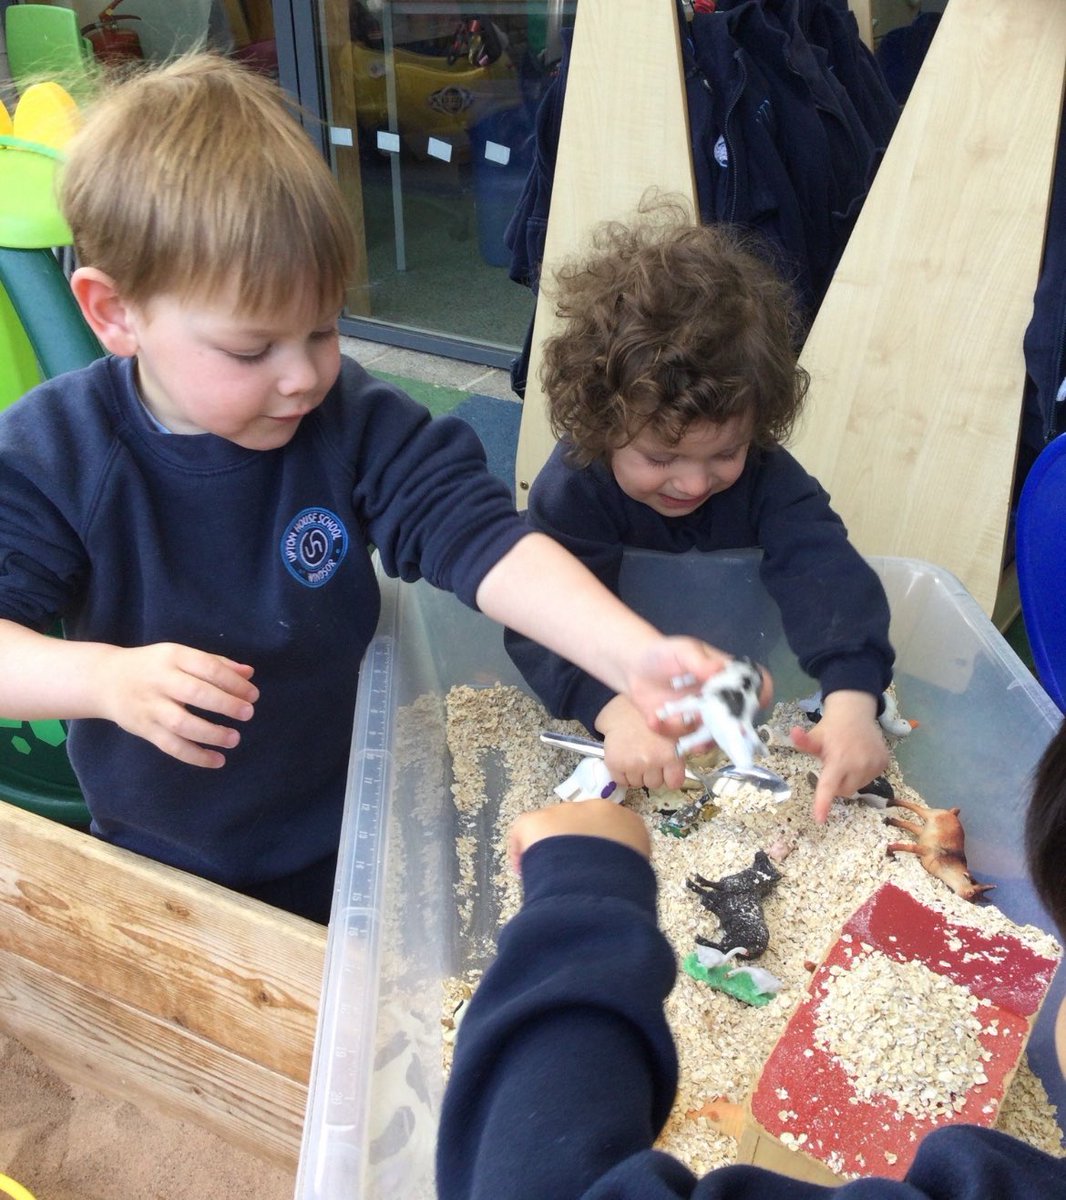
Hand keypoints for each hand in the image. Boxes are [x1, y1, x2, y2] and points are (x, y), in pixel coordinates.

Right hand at [95, 642, 258, 767]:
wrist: (105, 680)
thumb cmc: (153, 666)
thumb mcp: (180, 655)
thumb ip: (215, 663)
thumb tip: (249, 673)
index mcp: (172, 656)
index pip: (207, 667)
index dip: (233, 682)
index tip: (253, 695)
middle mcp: (160, 680)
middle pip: (195, 693)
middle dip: (225, 705)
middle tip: (247, 714)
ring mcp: (150, 707)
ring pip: (181, 723)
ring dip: (211, 733)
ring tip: (234, 739)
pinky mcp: (144, 729)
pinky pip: (170, 746)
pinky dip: (195, 756)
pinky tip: (217, 760)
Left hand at [507, 799, 650, 873]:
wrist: (601, 885)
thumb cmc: (625, 886)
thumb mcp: (640, 877)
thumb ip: (628, 868)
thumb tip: (619, 879)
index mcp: (628, 822)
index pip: (613, 831)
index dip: (600, 851)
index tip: (596, 870)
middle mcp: (597, 809)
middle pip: (581, 826)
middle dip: (574, 847)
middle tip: (570, 875)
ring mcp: (566, 812)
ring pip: (554, 828)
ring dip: (551, 849)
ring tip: (549, 877)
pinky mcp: (538, 820)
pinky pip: (523, 830)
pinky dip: (521, 849)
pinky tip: (522, 871)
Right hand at [596, 694, 688, 789]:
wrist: (624, 712)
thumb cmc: (653, 722)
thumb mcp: (677, 730)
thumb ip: (690, 744)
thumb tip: (703, 749)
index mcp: (671, 754)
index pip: (674, 783)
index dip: (670, 776)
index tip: (666, 768)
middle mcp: (652, 760)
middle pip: (654, 784)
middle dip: (652, 773)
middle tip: (648, 756)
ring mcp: (632, 763)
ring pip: (638, 783)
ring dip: (637, 773)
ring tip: (636, 755)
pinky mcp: (615, 763)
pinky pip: (622, 781)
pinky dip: (622, 773)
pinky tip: (625, 758)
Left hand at [631, 640, 773, 750]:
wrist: (635, 667)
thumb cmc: (665, 654)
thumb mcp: (683, 651)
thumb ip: (699, 661)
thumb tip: (718, 668)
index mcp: (727, 678)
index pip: (756, 686)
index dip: (761, 695)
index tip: (756, 702)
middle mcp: (720, 702)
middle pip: (738, 720)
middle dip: (732, 731)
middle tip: (720, 732)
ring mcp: (703, 719)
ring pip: (712, 738)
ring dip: (700, 741)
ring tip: (686, 740)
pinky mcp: (682, 731)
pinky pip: (681, 739)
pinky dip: (668, 731)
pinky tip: (653, 720)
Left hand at [790, 690, 888, 822]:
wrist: (855, 713)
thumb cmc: (831, 728)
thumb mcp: (815, 736)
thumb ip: (804, 741)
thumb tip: (792, 733)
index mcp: (838, 760)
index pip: (829, 786)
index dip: (824, 803)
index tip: (820, 818)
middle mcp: (859, 764)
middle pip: (844, 791)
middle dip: (836, 784)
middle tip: (833, 766)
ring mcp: (874, 765)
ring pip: (857, 787)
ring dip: (850, 779)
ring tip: (847, 759)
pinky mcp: (884, 763)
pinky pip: (870, 779)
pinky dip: (862, 773)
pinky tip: (859, 757)